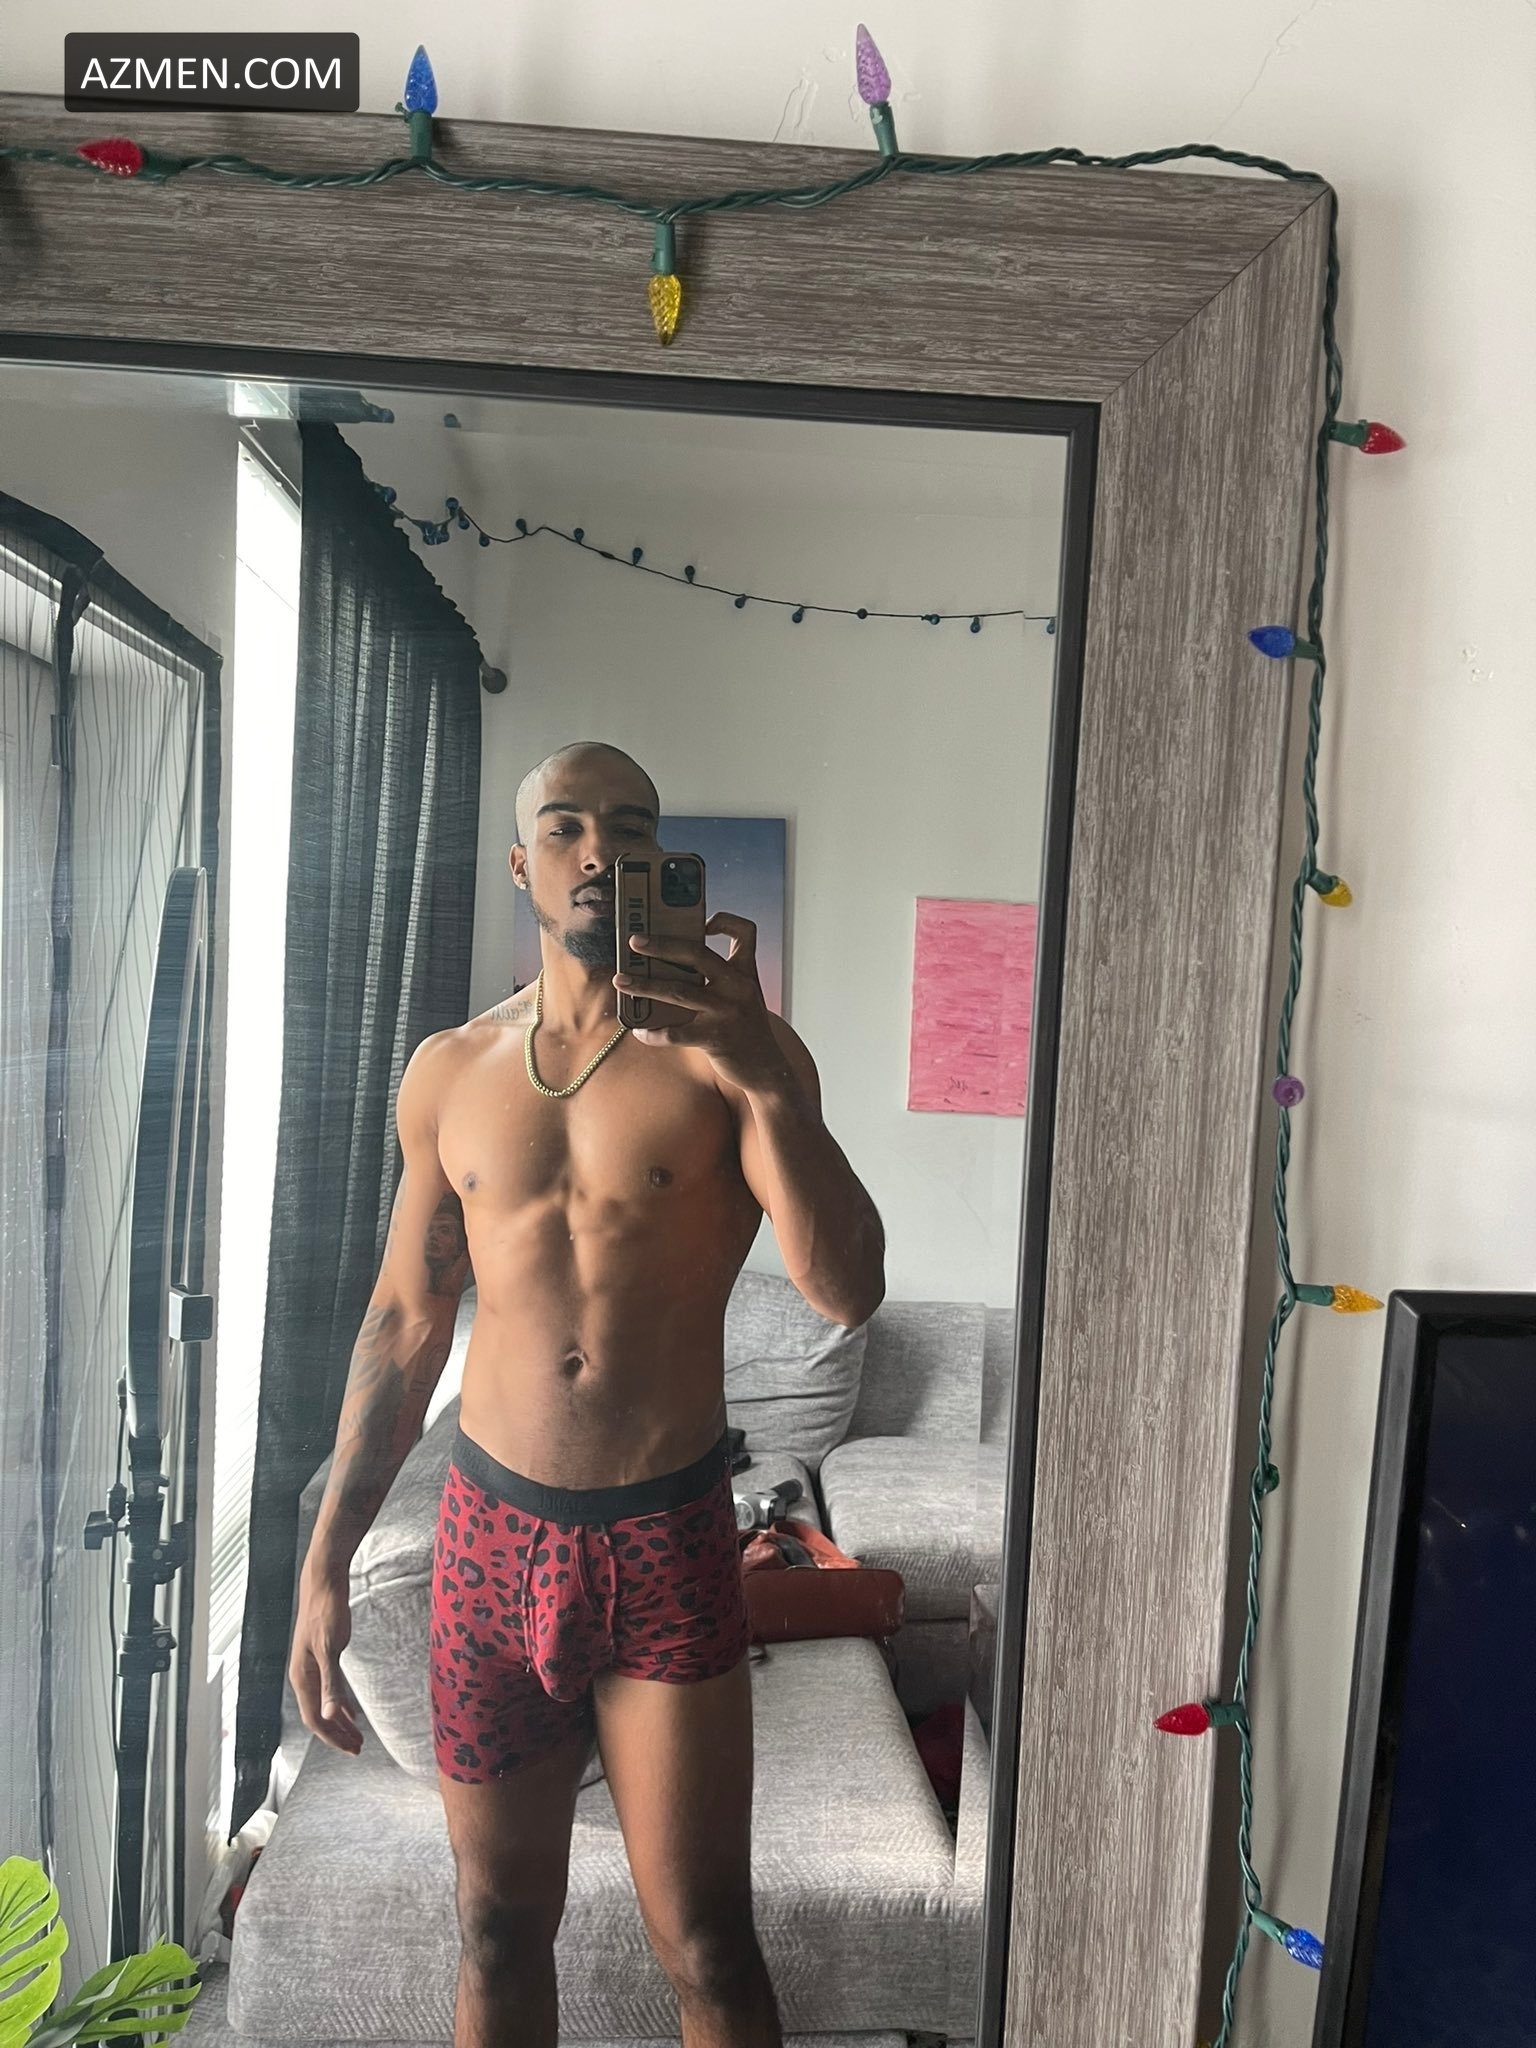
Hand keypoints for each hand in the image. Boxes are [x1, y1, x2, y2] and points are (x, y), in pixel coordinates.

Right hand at [290, 1570, 362, 1755]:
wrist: (324, 1583)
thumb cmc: (326, 1613)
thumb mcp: (331, 1649)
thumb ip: (331, 1684)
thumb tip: (329, 1714)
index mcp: (302, 1678)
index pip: (315, 1719)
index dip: (333, 1737)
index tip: (351, 1749)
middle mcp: (303, 1676)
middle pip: (319, 1715)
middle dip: (337, 1734)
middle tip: (358, 1748)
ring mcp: (311, 1666)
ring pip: (324, 1703)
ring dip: (340, 1721)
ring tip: (357, 1735)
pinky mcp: (321, 1656)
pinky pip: (329, 1689)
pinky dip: (339, 1703)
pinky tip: (351, 1710)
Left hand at [615, 912, 791, 1095]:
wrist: (766, 1067)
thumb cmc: (746, 1028)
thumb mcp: (742, 996)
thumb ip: (719, 979)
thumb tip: (668, 969)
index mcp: (746, 972)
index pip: (745, 932)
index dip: (725, 921)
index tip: (704, 923)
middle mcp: (738, 987)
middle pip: (697, 954)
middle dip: (661, 945)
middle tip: (635, 942)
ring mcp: (727, 1012)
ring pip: (677, 991)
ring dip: (644, 985)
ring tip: (621, 981)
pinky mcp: (715, 1037)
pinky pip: (674, 1033)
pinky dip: (652, 1032)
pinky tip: (639, 1031)